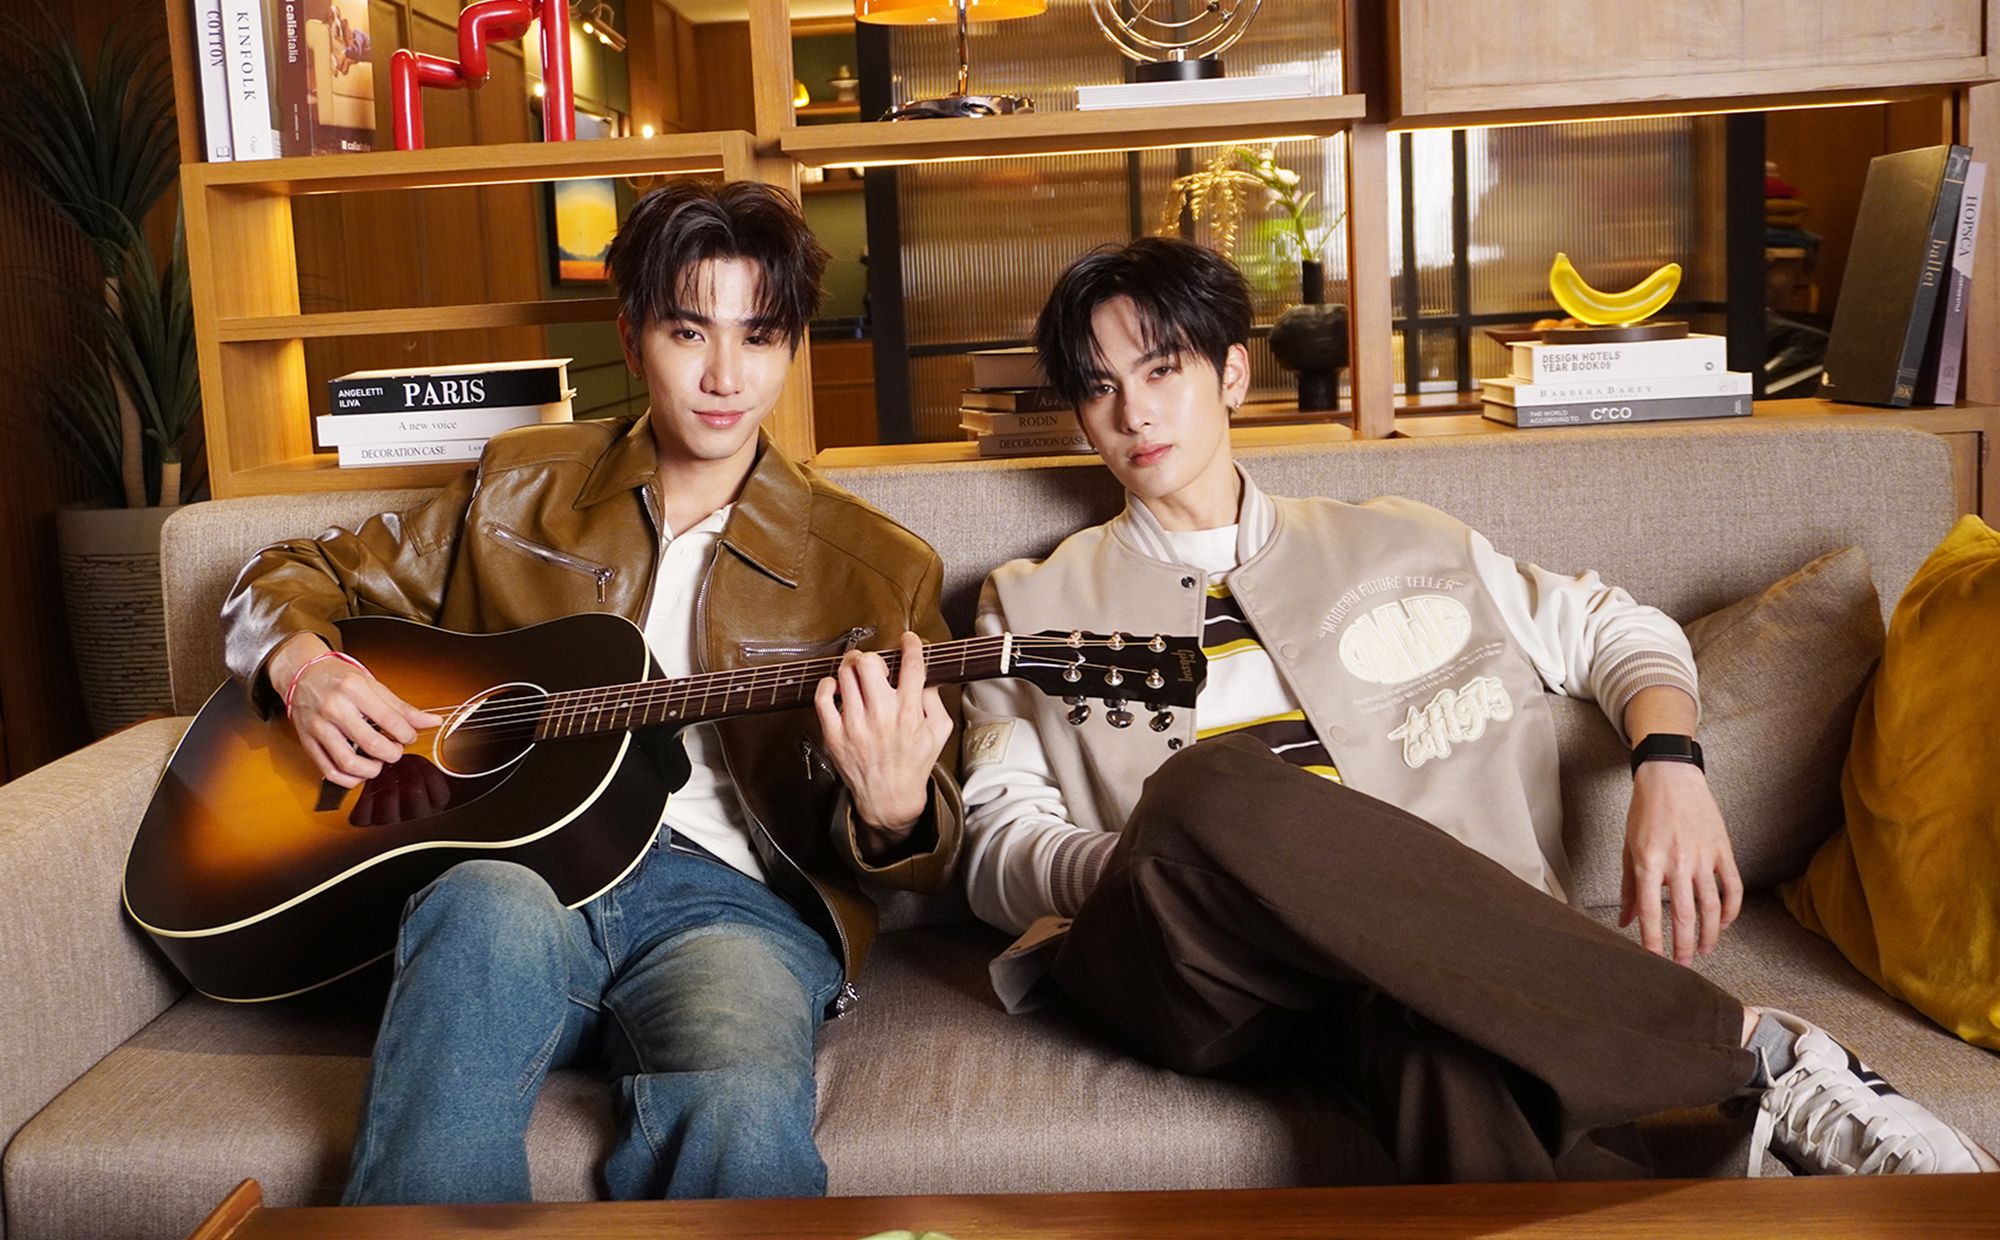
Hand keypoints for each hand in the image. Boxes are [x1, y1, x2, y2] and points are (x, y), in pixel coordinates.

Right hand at [271, 633, 442, 787]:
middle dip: (392, 753)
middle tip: (395, 750)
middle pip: (372, 745)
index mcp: (354, 689)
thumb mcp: (373, 685)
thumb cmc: (339, 679)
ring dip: (372, 770)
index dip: (407, 735)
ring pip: (349, 763)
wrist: (302, 674)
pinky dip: (350, 780)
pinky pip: (329, 772)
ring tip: (378, 762)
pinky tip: (360, 772)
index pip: (390, 720)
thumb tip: (432, 721)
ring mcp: (318, 727)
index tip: (408, 737)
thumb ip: (401, 707)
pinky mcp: (308, 742)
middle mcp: (334, 707)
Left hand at [812, 631, 952, 851]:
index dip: (911, 645)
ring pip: (845, 675)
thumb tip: (926, 675)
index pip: (911, 665)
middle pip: (869, 663)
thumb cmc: (914, 764)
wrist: (889, 798)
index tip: (908, 640)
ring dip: (851, 668)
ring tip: (856, 676)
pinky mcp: (835, 735)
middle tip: (874, 665)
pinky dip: (828, 685)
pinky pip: (822, 697)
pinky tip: (837, 689)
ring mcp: (855, 725)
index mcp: (909, 712)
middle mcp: (882, 716)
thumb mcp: (939, 732)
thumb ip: (934, 700)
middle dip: (872, 656)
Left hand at [1619, 761, 1743, 964]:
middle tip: (1682, 965)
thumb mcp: (1628, 848)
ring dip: (1709, 934)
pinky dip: (1731, 910)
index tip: (1653, 961)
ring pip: (1712, 906)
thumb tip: (1625, 922)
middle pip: (1685, 915)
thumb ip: (1629, 887)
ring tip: (1704, 951)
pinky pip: (1733, 887)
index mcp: (1649, 861)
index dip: (1652, 939)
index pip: (1651, 910)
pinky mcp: (1723, 850)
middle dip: (1683, 945)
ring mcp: (1704, 856)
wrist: (1670, 777)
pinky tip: (1723, 924)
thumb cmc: (1644, 813)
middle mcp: (1677, 861)